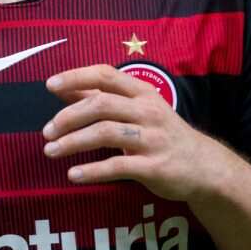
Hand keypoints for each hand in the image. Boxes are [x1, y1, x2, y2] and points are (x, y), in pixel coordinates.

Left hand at [42, 65, 228, 201]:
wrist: (203, 166)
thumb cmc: (162, 134)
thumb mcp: (138, 109)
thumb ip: (104, 98)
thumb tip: (65, 89)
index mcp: (142, 93)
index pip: (105, 75)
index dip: (76, 77)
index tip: (50, 84)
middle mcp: (148, 111)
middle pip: (101, 104)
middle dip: (68, 117)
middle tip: (47, 131)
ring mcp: (152, 138)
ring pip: (106, 133)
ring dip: (73, 142)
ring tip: (51, 150)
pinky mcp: (154, 166)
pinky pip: (118, 166)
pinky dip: (93, 170)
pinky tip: (74, 174)